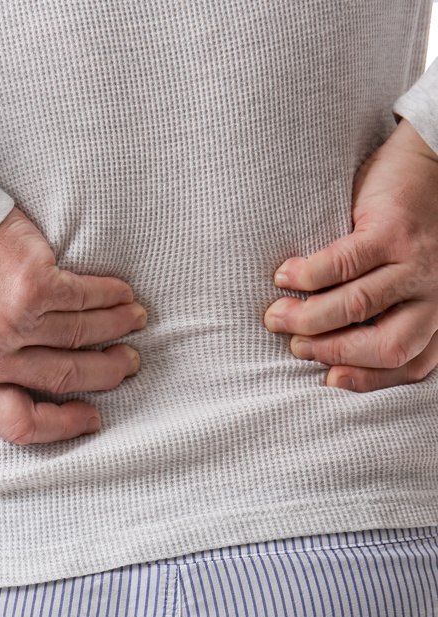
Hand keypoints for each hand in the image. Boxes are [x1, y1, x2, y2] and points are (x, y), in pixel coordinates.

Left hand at [0, 206, 145, 444]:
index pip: (18, 423)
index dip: (62, 426)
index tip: (92, 418)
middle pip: (65, 377)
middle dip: (106, 372)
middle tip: (127, 364)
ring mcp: (13, 321)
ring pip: (82, 334)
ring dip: (116, 329)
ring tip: (133, 323)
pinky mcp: (34, 284)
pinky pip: (85, 298)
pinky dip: (110, 297)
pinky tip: (123, 295)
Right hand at [263, 119, 437, 390]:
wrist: (435, 156)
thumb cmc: (415, 222)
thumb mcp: (415, 274)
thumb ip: (392, 306)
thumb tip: (333, 338)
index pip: (412, 363)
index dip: (368, 378)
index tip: (328, 378)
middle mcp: (437, 292)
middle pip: (387, 345)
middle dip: (333, 351)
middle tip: (295, 345)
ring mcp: (418, 262)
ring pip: (358, 307)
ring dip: (309, 317)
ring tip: (276, 315)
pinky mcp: (392, 231)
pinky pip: (342, 264)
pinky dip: (307, 275)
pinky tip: (284, 276)